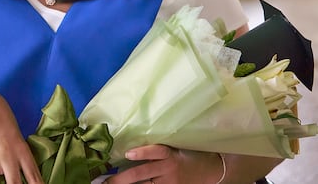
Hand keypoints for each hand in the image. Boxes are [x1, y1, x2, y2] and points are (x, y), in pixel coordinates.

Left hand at [102, 145, 222, 183]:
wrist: (210, 170)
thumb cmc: (190, 153)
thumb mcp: (177, 145)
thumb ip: (159, 143)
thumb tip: (133, 138)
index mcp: (170, 154)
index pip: (156, 152)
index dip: (143, 153)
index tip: (128, 153)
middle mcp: (168, 169)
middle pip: (142, 173)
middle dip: (122, 178)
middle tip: (106, 181)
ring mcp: (168, 182)